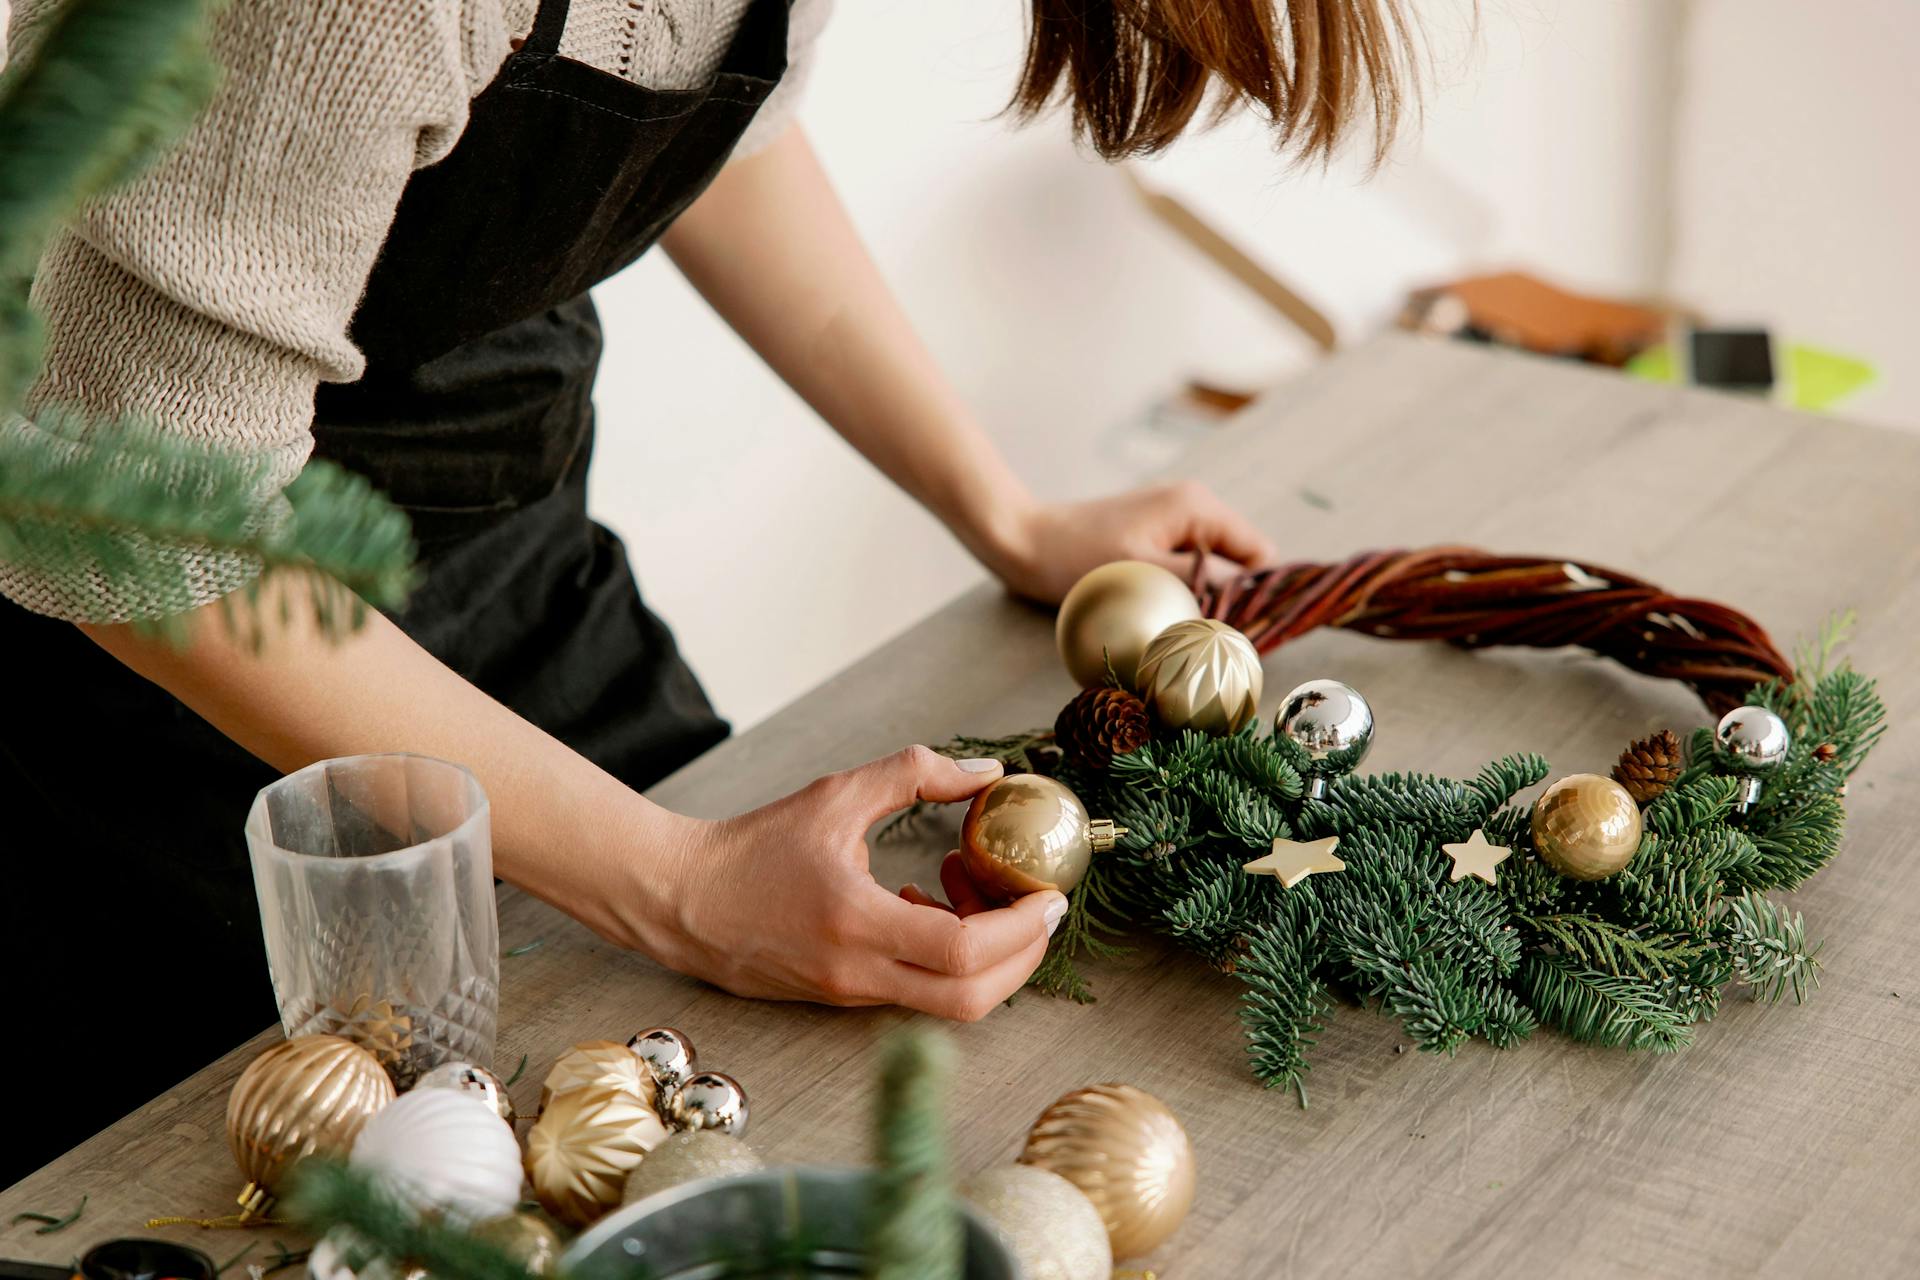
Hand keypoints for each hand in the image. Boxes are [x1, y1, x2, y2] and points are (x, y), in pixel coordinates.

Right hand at [631, 747, 1065, 1020]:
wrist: (678, 899)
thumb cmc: (753, 845)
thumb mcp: (835, 794)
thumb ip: (915, 774)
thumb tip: (987, 772)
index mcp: (856, 923)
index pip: (963, 952)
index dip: (1020, 928)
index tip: (1047, 894)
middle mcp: (856, 973)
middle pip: (971, 999)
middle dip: (1022, 957)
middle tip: (1038, 908)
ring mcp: (850, 994)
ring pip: (949, 1002)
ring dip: (985, 954)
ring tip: (970, 884)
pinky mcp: (842, 998)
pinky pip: (916, 991)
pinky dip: (945, 957)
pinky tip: (925, 904)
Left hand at [986, 481, 1278, 603]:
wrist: (1024, 542)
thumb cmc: (1078, 558)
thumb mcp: (1146, 575)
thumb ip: (1202, 584)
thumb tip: (1248, 601)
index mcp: (1198, 508)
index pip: (1260, 555)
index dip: (1256, 593)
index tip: (1235, 628)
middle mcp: (1193, 506)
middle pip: (1240, 561)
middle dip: (1230, 597)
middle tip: (1204, 631)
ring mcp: (1172, 520)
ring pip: (1214, 567)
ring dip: (1203, 596)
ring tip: (1180, 623)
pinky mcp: (1152, 536)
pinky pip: (1187, 566)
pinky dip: (1182, 589)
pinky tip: (1162, 610)